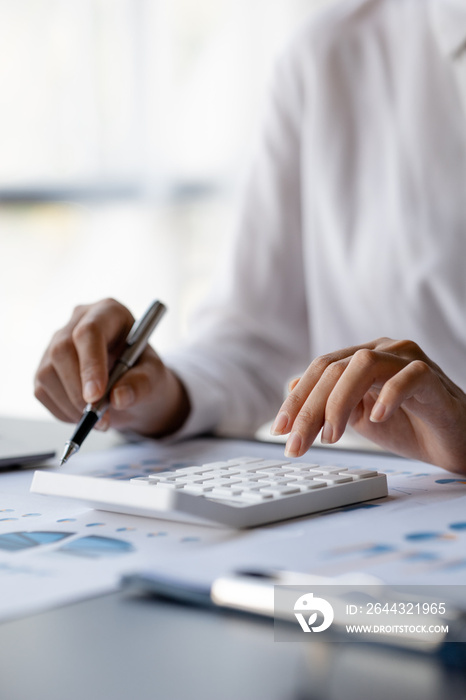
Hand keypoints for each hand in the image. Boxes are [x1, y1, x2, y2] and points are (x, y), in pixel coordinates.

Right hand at [34, 298, 189, 435]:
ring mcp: (56, 343)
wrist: (131, 386)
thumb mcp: (154, 376)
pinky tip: (85, 413)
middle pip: (62, 350)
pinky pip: (42, 391)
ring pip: (47, 374)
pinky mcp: (45, 366)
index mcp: (109, 312)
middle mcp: (78, 321)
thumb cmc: (144, 373)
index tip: (96, 396)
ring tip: (99, 419)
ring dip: (71, 405)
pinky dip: (63, 411)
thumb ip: (141, 384)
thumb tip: (119, 398)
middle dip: (78, 391)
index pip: (90, 332)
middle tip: (100, 419)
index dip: (90, 364)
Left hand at [270, 338, 465, 473]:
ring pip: (363, 365)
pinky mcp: (433, 378)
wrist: (455, 442)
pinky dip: (389, 395)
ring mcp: (409, 360)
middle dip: (309, 409)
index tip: (280, 431)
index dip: (297, 399)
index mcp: (363, 357)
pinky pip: (410, 376)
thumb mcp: (358, 417)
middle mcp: (384, 350)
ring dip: (339, 402)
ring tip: (332, 436)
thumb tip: (291, 391)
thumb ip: (329, 403)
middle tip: (297, 445)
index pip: (321, 369)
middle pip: (334, 368)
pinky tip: (377, 419)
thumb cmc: (409, 425)